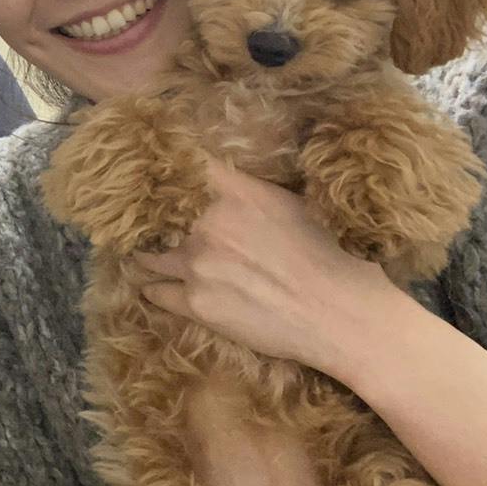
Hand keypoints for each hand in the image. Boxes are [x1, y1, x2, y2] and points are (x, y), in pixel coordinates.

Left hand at [134, 161, 403, 372]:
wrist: (344, 315)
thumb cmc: (332, 256)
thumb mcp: (291, 205)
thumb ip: (247, 192)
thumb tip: (224, 184)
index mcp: (230, 192)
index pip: (175, 170)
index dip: (161, 174)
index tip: (153, 180)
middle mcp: (204, 224)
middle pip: (150, 215)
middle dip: (146, 219)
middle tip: (142, 223)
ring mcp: (195, 265)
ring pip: (144, 254)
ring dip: (144, 254)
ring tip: (145, 253)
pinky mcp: (196, 305)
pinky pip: (155, 292)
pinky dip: (154, 289)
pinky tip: (156, 286)